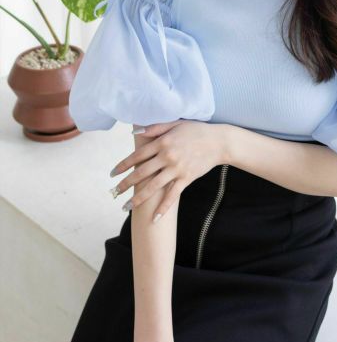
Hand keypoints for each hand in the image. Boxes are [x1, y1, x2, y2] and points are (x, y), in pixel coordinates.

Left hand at [109, 120, 228, 221]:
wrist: (218, 142)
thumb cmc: (196, 131)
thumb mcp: (175, 123)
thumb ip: (154, 128)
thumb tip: (134, 132)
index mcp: (162, 142)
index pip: (137, 156)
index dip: (123, 165)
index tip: (113, 173)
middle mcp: (167, 156)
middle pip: (141, 172)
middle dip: (125, 184)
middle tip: (114, 192)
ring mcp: (177, 169)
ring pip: (153, 186)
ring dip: (138, 198)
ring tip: (126, 206)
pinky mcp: (186, 178)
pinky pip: (173, 195)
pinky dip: (163, 208)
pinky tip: (155, 218)